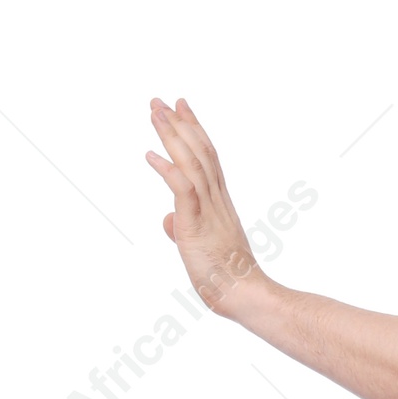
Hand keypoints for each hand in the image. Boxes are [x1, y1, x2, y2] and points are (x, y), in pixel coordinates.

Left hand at [144, 96, 263, 314]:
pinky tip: (150, 155)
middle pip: (199, 152)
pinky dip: (167, 170)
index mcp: (220, 204)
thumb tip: (168, 220)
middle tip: (160, 101)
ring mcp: (209, 211)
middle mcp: (217, 201)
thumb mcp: (200, 249)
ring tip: (155, 113)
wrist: (247, 297)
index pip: (207, 159)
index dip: (194, 131)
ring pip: (191, 163)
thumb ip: (184, 229)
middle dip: (179, 124)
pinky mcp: (197, 225)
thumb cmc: (228, 280)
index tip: (181, 108)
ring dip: (171, 136)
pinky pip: (183, 191)